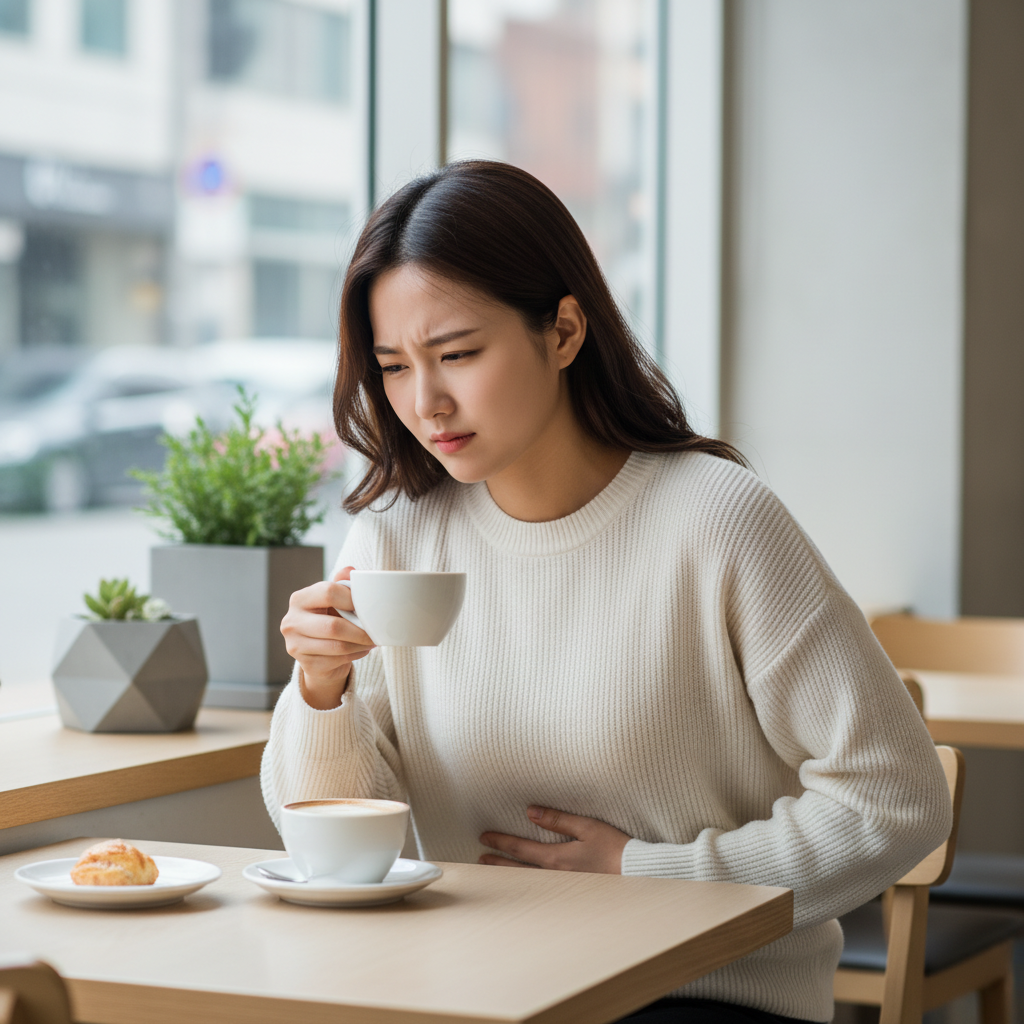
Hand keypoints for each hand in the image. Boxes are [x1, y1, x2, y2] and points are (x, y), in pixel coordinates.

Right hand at [280, 566, 374, 709]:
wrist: (319, 654)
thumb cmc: (329, 620)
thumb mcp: (335, 600)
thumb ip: (342, 584)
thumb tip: (351, 570)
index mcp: (299, 599)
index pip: (329, 592)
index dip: (353, 599)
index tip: (367, 606)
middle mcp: (291, 621)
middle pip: (333, 626)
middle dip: (361, 630)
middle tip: (377, 631)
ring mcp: (295, 645)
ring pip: (338, 646)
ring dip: (361, 644)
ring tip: (372, 640)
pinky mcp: (306, 665)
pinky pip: (338, 660)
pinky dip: (356, 654)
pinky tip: (362, 649)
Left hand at [479, 806, 629, 873]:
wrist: (636, 874)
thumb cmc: (614, 848)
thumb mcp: (586, 827)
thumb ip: (557, 819)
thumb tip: (530, 812)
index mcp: (556, 858)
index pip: (520, 848)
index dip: (500, 842)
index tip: (483, 837)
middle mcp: (554, 875)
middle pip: (518, 869)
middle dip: (498, 862)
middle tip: (480, 858)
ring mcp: (562, 886)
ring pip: (528, 881)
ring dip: (509, 875)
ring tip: (493, 871)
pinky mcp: (572, 892)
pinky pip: (541, 888)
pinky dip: (526, 884)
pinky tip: (524, 883)